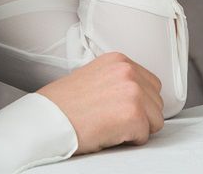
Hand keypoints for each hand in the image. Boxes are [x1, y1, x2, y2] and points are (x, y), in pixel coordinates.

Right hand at [37, 52, 164, 152]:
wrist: (46, 120)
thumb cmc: (64, 105)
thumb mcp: (95, 77)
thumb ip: (118, 81)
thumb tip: (140, 96)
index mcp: (119, 60)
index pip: (151, 85)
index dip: (139, 103)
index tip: (120, 109)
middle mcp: (128, 71)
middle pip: (156, 103)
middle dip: (141, 116)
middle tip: (112, 120)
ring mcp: (132, 91)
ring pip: (155, 120)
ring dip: (136, 128)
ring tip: (110, 125)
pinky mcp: (132, 114)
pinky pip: (145, 136)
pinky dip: (129, 141)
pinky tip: (108, 133)